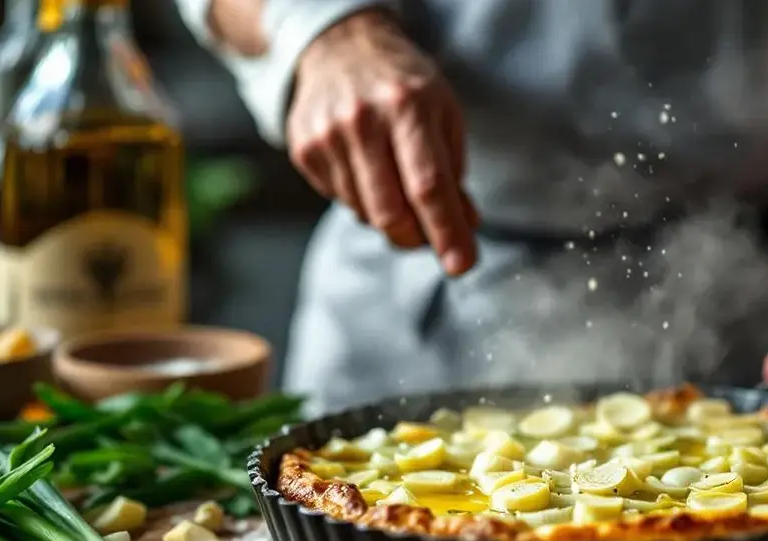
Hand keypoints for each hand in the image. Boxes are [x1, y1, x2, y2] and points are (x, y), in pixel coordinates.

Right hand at [286, 10, 477, 274]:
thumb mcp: (444, 115)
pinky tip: (368, 169)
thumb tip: (463, 228)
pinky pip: (342, 202)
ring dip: (390, 217)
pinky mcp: (304, 149)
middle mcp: (362, 119)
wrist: (341, 48)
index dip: (446, 231)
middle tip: (431, 234)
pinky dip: (363, 201)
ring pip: (365, 214)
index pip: (428, 186)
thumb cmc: (404, 87)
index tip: (461, 264)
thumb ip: (455, 174)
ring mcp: (326, 135)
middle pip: (391, 212)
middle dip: (416, 237)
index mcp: (407, 105)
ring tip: (396, 182)